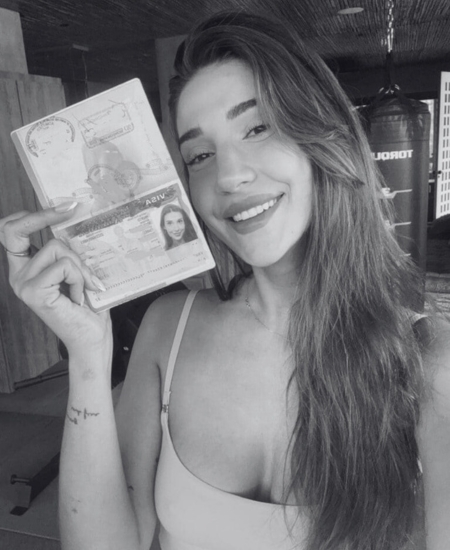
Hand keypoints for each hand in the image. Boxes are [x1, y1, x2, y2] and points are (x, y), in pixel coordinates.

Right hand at [0, 206, 111, 357]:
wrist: (92, 339)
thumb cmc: (88, 307)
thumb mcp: (77, 272)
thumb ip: (69, 252)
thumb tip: (76, 220)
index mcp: (27, 268)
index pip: (10, 230)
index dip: (28, 214)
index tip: (59, 206)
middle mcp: (18, 274)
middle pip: (29, 231)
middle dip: (48, 216)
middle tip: (70, 208)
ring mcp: (23, 283)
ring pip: (57, 249)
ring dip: (80, 266)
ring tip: (84, 288)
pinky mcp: (33, 292)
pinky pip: (64, 266)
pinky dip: (79, 278)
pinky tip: (79, 297)